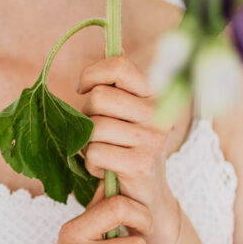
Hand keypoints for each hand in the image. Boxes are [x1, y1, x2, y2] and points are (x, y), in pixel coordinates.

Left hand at [77, 55, 181, 243]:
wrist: (147, 199)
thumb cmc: (129, 149)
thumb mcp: (129, 112)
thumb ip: (121, 82)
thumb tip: (115, 44)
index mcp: (155, 95)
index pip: (119, 66)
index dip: (93, 73)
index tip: (84, 88)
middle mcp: (158, 114)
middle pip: (99, 97)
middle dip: (86, 115)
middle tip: (95, 131)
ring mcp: (152, 139)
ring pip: (94, 127)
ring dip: (88, 144)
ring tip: (102, 152)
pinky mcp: (141, 164)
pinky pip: (96, 153)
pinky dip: (91, 164)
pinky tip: (105, 170)